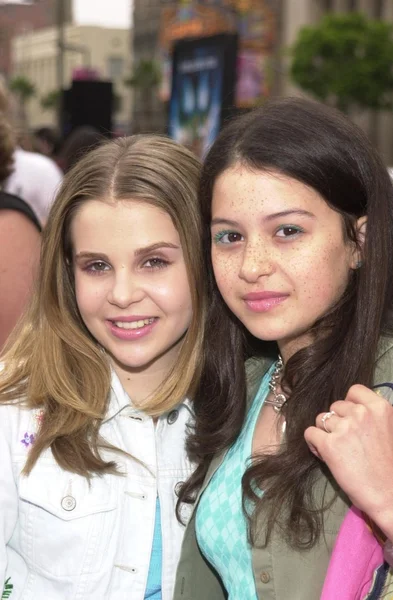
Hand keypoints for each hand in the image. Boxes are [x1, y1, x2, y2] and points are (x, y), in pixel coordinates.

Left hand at [304, 384, 392, 539]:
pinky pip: (310, 433)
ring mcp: (344, 428)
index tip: (351, 418)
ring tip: (336, 449)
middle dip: (337, 421)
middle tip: (345, 440)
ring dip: (325, 432)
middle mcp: (361, 413)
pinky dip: (312, 442)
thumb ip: (373, 416)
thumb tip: (352, 409)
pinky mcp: (329, 444)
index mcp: (380, 408)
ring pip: (321, 419)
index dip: (349, 405)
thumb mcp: (389, 430)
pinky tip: (322, 453)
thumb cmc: (390, 467)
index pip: (354, 391)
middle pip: (335, 406)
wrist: (390, 495)